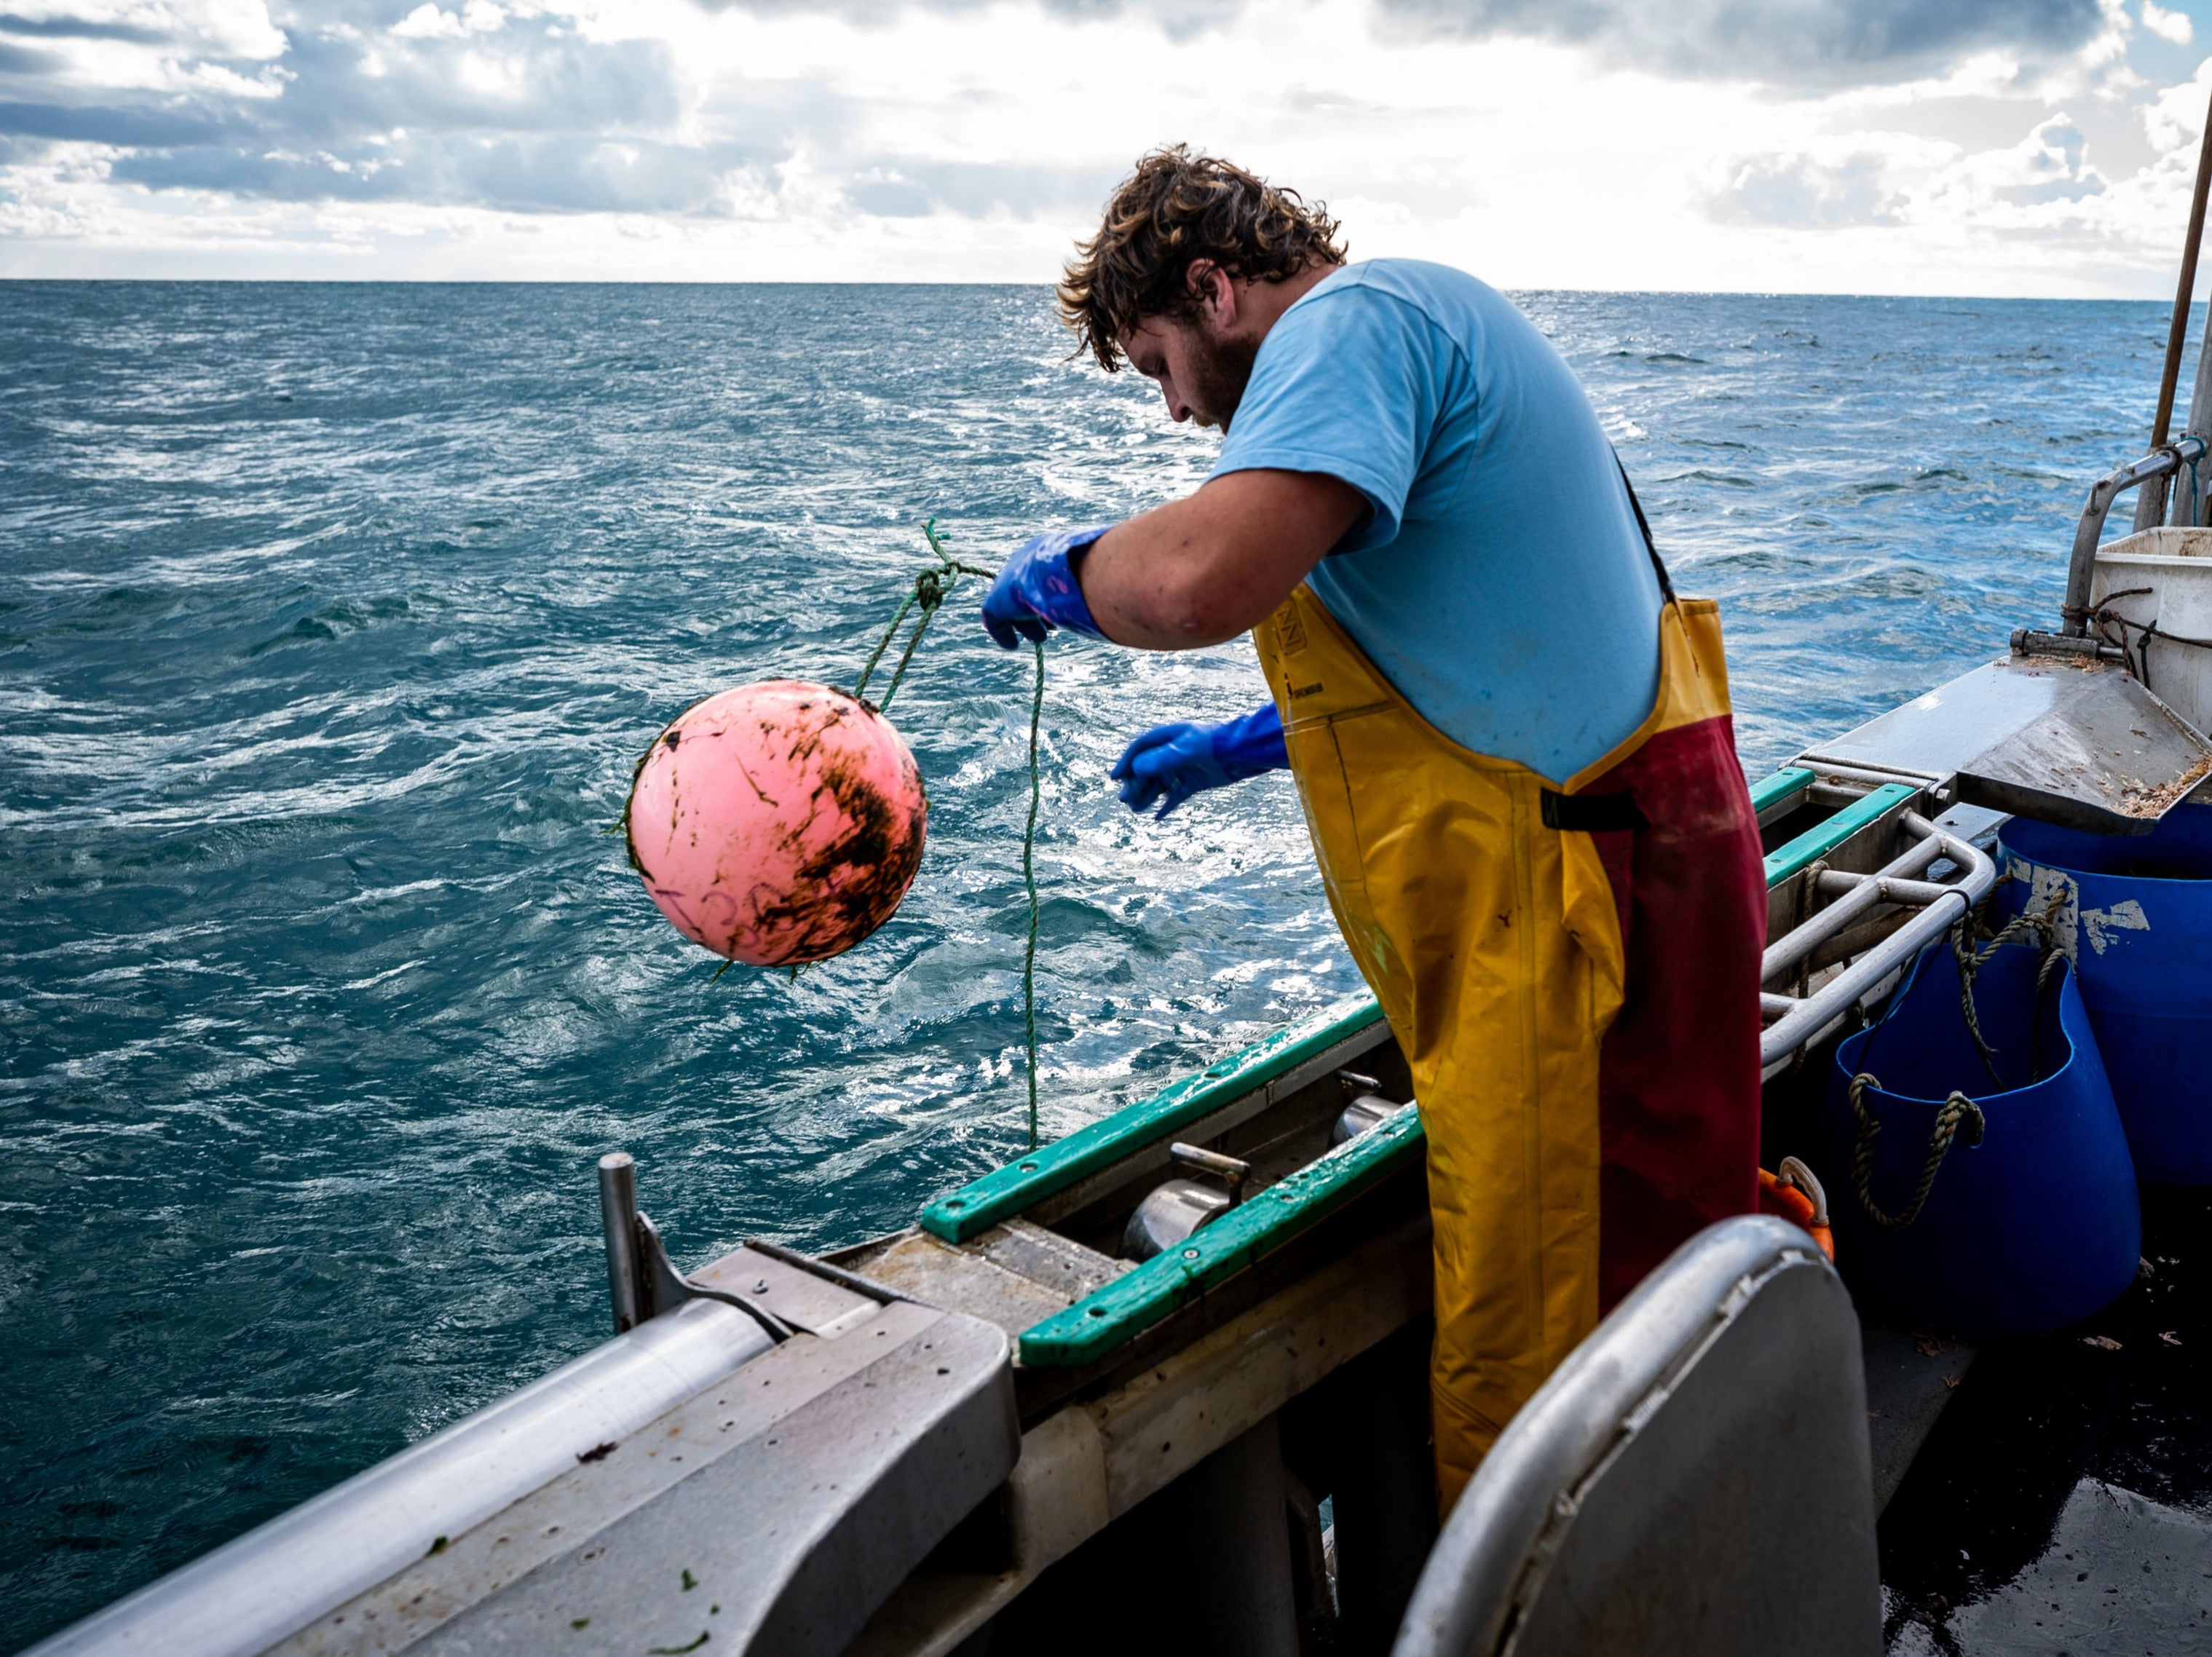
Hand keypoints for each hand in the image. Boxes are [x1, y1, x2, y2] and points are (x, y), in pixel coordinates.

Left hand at [981, 526, 1110, 647]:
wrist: (1065, 572)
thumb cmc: (1093, 569)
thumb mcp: (1102, 570)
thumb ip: (1104, 578)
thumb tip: (1123, 589)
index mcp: (1047, 550)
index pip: (1043, 575)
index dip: (1051, 596)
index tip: (1059, 611)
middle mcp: (1024, 561)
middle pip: (1026, 590)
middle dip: (1036, 610)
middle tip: (1048, 629)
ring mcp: (1008, 580)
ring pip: (1010, 606)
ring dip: (1024, 624)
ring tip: (1038, 638)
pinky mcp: (996, 601)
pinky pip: (993, 619)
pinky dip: (1002, 633)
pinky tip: (1012, 645)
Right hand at [1110, 703, 1287, 818]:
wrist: (1244, 754)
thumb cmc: (1215, 745)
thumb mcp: (1187, 750)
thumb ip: (1162, 759)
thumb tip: (1136, 770)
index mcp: (1169, 737)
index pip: (1140, 748)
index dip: (1126, 762)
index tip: (1114, 778)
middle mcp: (1174, 752)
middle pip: (1147, 769)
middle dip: (1135, 784)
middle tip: (1124, 800)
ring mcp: (1184, 767)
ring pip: (1160, 784)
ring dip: (1147, 796)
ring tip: (1135, 810)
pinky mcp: (1195, 782)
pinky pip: (1176, 795)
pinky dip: (1167, 805)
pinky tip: (1157, 818)